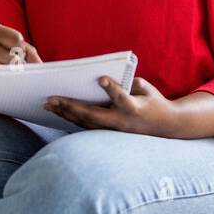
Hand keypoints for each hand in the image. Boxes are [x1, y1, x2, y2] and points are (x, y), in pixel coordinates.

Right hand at [0, 24, 40, 95]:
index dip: (21, 48)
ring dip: (7, 74)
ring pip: (3, 72)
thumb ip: (26, 49)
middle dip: (16, 64)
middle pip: (12, 59)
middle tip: (8, 64)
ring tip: (0, 70)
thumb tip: (40, 65)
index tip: (16, 51)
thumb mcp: (3, 39)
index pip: (17, 39)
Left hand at [44, 76, 178, 136]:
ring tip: (48, 105)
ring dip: (66, 114)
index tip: (100, 78)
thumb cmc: (154, 102)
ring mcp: (114, 131)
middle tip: (51, 99)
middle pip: (93, 115)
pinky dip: (72, 119)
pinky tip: (58, 112)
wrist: (164, 126)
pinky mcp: (109, 134)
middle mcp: (121, 122)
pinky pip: (87, 127)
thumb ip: (127, 83)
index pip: (121, 97)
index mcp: (134, 107)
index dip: (112, 88)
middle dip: (71, 107)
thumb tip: (104, 81)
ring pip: (86, 123)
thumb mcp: (146, 89)